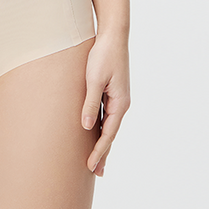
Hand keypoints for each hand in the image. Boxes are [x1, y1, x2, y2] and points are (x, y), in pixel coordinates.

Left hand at [81, 32, 129, 176]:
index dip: (99, 151)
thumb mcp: (94, 79)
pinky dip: (101, 127)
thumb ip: (90, 103)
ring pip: (109, 125)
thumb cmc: (103, 55)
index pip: (108, 134)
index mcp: (120, 103)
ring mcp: (118, 97)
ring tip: (96, 160)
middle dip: (104, 153)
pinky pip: (106, 115)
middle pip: (111, 133)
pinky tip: (95, 133)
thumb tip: (87, 128)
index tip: (91, 167)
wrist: (113, 35)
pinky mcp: (112, 91)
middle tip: (96, 173)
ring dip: (102, 142)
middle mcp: (121, 103)